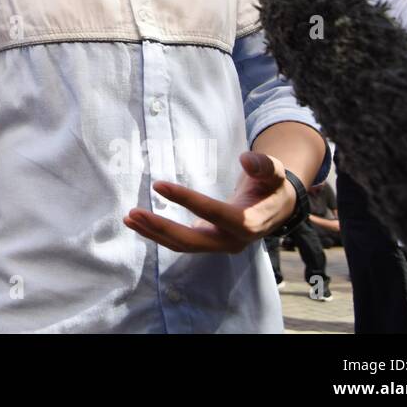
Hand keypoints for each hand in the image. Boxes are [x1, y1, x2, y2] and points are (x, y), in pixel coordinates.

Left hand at [122, 152, 295, 252]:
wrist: (276, 208)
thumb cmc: (272, 186)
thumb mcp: (274, 172)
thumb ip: (264, 166)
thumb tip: (247, 160)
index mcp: (248, 223)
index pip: (212, 212)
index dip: (186, 199)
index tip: (158, 185)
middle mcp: (232, 241)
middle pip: (191, 241)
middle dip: (161, 228)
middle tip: (133, 212)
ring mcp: (219, 246)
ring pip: (182, 245)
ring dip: (154, 233)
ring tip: (129, 217)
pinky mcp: (209, 243)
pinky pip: (181, 243)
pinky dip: (159, 234)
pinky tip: (139, 223)